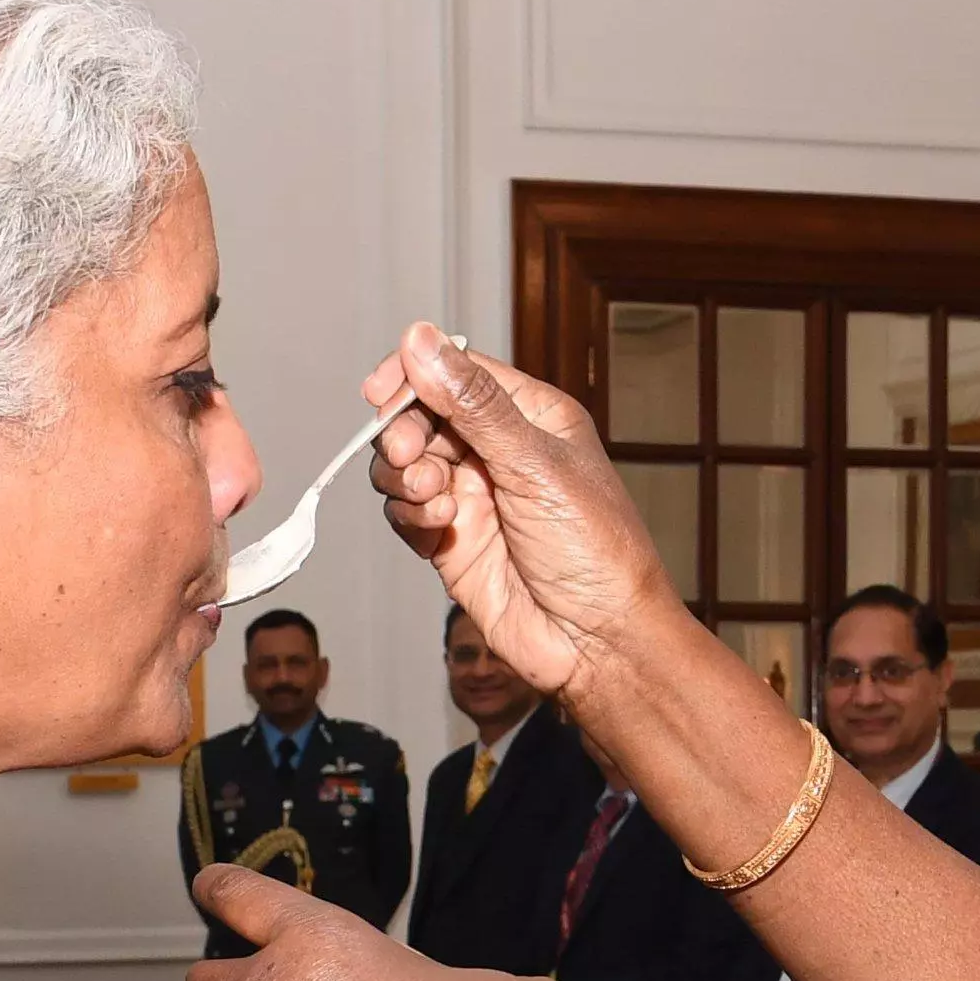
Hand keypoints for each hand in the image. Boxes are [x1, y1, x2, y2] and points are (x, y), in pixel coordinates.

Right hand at [361, 323, 683, 703]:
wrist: (598, 641)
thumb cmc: (595, 550)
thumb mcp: (535, 463)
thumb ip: (473, 403)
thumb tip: (421, 339)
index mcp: (531, 415)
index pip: (457, 370)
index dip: (414, 375)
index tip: (382, 392)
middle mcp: (498, 450)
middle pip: (421, 414)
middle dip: (404, 431)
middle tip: (409, 456)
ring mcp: (473, 495)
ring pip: (405, 464)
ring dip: (404, 476)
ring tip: (433, 499)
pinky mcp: (452, 540)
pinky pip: (405, 511)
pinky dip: (409, 514)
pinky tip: (438, 527)